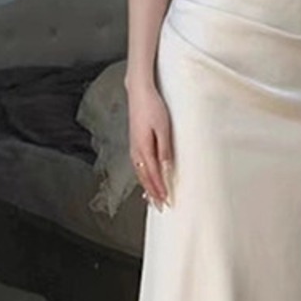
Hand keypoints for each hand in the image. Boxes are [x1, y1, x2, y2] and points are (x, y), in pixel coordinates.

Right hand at [128, 82, 174, 209]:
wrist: (139, 93)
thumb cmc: (153, 107)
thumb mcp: (163, 128)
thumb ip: (164, 150)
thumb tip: (166, 168)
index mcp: (143, 149)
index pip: (153, 175)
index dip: (160, 189)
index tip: (166, 201)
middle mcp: (136, 151)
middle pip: (144, 178)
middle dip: (152, 193)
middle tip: (160, 207)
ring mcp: (133, 147)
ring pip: (140, 173)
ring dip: (147, 187)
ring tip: (153, 199)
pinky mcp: (134, 143)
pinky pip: (138, 166)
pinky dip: (143, 176)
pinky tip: (146, 178)